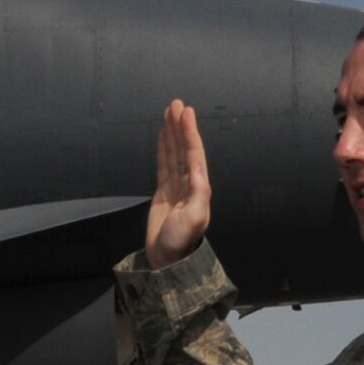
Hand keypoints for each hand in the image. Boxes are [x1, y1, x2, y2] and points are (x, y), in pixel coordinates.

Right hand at [146, 99, 211, 268]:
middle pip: (184, 149)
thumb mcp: (194, 217)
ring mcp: (177, 187)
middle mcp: (190, 184)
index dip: (189, 132)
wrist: (167, 260)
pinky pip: (164, 164)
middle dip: (181, 126)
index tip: (185, 112)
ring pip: (174, 154)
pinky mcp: (163, 193)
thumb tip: (197, 167)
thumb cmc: (181, 241)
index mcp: (199, 188)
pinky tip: (163, 135)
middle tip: (176, 104)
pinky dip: (164, 148)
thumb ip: (198, 192)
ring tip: (170, 112)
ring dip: (173, 133)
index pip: (194, 154)